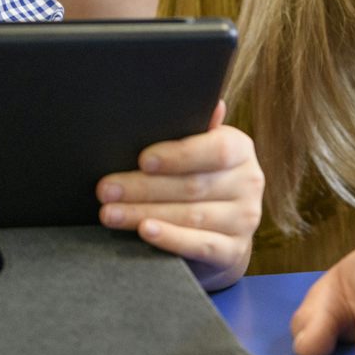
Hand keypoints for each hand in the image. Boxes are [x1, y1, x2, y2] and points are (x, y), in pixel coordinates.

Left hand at [96, 104, 262, 288]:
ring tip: (110, 213)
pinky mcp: (234, 252)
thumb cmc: (196, 179)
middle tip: (105, 189)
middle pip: (191, 186)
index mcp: (239, 149)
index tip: (142, 160)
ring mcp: (245, 220)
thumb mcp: (195, 151)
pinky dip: (171, 238)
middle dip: (142, 188)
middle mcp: (249, 182)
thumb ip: (192, 128)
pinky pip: (200, 245)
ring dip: (143, 213)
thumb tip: (209, 103)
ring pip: (190, 216)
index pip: (215, 149)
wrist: (218, 235)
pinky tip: (145, 231)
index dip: (178, 155)